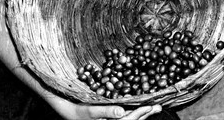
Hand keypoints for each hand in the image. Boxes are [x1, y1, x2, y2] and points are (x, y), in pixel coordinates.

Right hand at [47, 96, 161, 119]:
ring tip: (154, 106)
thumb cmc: (74, 109)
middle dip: (146, 113)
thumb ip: (105, 111)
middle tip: (159, 106)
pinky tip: (139, 105)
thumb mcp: (88, 110)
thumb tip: (122, 111)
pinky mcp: (108, 117)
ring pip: (130, 118)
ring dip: (142, 112)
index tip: (151, 106)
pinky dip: (134, 110)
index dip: (140, 114)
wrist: (64, 107)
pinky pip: (125, 115)